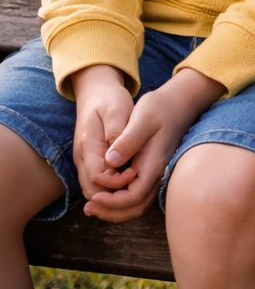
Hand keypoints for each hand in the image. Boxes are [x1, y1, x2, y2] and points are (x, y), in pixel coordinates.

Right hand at [71, 65, 135, 199]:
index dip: (117, 182)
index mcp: (87, 146)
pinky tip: (131, 181)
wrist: (97, 92)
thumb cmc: (110, 99)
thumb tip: (114, 160)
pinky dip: (112, 189)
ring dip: (114, 195)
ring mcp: (84, 162)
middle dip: (115, 196)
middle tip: (139, 183)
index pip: (97, 178)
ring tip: (137, 185)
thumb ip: (116, 134)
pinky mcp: (90, 162)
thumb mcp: (117, 110)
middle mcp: (82, 159)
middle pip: (94, 191)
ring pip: (94, 191)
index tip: (134, 172)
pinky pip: (98, 184)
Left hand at [78, 68, 225, 222]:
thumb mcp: (143, 117)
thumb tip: (110, 161)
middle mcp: (156, 173)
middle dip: (111, 211)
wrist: (179, 103)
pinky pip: (136, 193)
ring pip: (136, 203)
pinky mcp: (150, 169)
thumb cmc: (160, 107)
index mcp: (153, 163)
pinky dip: (119, 200)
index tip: (94, 196)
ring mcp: (154, 173)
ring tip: (92, 206)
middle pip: (135, 206)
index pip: (134, 196)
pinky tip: (105, 193)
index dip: (113, 202)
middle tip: (88, 208)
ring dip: (114, 209)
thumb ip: (128, 140)